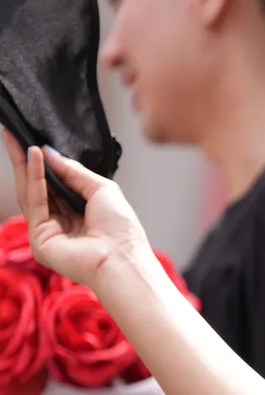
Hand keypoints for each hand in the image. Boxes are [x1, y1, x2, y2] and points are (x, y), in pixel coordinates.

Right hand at [1, 129, 152, 289]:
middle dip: (25, 160)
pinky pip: (34, 202)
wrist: (123, 259)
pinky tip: (34, 157)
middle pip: (38, 187)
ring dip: (24, 165)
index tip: (32, 140)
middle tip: (12, 134)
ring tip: (18, 140)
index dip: (44, 163)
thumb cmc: (121, 230)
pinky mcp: (39, 239)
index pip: (55, 185)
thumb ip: (74, 171)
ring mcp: (48, 232)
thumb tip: (48, 152)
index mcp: (80, 214)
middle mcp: (62, 223)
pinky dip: (34, 177)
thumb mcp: (102, 189)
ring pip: (31, 193)